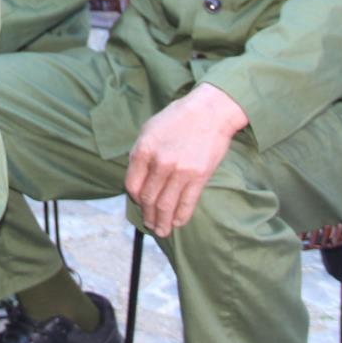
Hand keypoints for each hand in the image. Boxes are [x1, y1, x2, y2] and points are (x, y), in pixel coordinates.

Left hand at [124, 84, 247, 237]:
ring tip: (161, 231)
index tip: (139, 203)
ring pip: (166, 206)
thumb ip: (140, 153)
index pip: (132, 185)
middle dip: (148, 215)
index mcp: (144, 150)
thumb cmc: (178, 118)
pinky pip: (187, 203)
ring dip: (162, 222)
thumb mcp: (149, 129)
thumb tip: (137, 178)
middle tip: (149, 224)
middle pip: (148, 199)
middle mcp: (160, 163)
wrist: (209, 112)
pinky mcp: (199, 176)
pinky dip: (180, 217)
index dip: (134, 199)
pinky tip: (177, 223)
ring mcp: (180, 171)